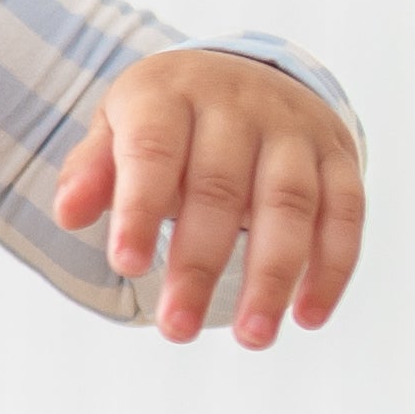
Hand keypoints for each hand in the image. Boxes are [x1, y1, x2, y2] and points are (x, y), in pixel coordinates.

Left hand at [54, 52, 363, 347]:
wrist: (242, 75)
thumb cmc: (165, 123)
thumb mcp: (118, 129)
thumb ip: (93, 171)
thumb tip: (69, 213)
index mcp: (171, 94)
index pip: (155, 151)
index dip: (141, 208)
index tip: (128, 266)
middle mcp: (239, 104)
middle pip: (221, 188)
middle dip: (199, 264)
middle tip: (175, 329)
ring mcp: (294, 129)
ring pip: (289, 204)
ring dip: (273, 277)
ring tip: (252, 338)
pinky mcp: (337, 156)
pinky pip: (345, 212)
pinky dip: (331, 267)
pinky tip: (308, 316)